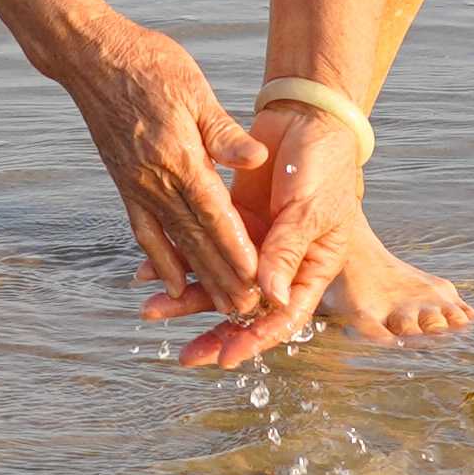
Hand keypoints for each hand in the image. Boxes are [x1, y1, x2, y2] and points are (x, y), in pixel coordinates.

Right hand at [39, 9, 269, 314]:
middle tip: (247, 308)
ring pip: (171, 241)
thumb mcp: (193, 88)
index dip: (234, 247)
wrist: (91, 57)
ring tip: (219, 305)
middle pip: (194, 236)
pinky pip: (144, 231)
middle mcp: (154, 179)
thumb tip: (256, 158)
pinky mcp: (124, 184)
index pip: (212, 211)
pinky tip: (173, 282)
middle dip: (222, 275)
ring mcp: (136, 185)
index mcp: (177, 155)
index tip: (255, 277)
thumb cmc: (149, 63)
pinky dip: (160, 259)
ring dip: (197, 276)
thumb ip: (223, 131)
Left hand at [165, 104, 368, 368]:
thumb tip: (269, 295)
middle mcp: (281, 263)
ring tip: (151, 310)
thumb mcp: (310, 208)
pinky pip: (204, 247)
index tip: (225, 357)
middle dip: (214, 332)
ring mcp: (256, 243)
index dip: (254, 339)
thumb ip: (288, 249)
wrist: (307, 117)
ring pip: (219, 280)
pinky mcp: (234, 221)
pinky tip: (149, 270)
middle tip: (185, 355)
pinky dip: (179, 259)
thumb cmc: (324, 164)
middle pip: (246, 308)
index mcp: (311, 267)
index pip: (283, 316)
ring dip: (187, 296)